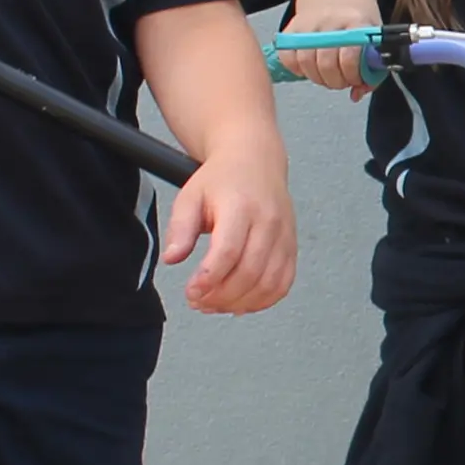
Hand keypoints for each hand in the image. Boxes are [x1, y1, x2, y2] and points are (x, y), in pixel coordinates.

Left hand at [165, 145, 295, 313]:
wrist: (255, 160)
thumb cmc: (223, 178)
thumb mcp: (190, 196)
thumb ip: (180, 228)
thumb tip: (172, 257)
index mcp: (241, 206)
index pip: (228, 251)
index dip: (209, 279)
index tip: (191, 292)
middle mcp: (268, 221)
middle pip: (250, 272)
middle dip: (222, 296)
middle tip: (199, 301)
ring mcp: (284, 236)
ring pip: (269, 283)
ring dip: (241, 303)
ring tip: (216, 304)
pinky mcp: (291, 247)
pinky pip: (284, 283)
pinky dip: (264, 300)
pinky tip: (242, 302)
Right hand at [282, 0, 383, 97]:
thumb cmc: (359, 20)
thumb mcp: (375, 38)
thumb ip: (372, 69)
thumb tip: (356, 94)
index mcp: (356, 22)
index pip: (350, 55)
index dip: (353, 75)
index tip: (356, 80)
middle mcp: (331, 20)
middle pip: (326, 63)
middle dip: (335, 81)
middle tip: (341, 81)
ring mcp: (309, 23)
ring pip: (306, 62)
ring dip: (318, 78)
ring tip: (327, 76)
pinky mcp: (292, 26)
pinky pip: (287, 56)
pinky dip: (296, 68)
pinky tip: (309, 68)